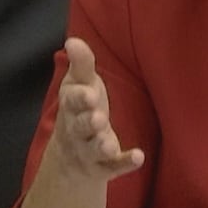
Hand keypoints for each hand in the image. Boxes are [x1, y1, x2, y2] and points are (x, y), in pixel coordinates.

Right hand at [52, 37, 143, 180]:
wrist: (69, 155)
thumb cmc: (79, 109)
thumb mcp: (79, 85)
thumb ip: (81, 64)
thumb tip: (73, 39)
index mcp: (71, 106)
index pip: (72, 101)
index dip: (80, 98)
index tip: (90, 93)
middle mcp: (77, 129)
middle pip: (80, 127)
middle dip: (88, 122)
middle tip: (98, 118)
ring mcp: (89, 150)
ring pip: (93, 149)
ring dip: (101, 145)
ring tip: (109, 142)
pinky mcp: (103, 166)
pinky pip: (113, 167)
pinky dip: (124, 163)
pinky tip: (139, 157)